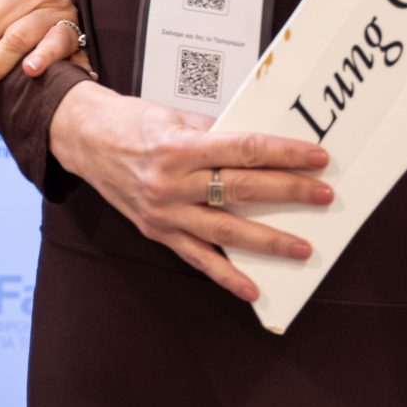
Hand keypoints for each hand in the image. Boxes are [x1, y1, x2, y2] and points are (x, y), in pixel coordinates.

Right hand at [49, 84, 331, 301]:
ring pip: (226, 231)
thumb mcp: (174, 118)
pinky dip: (225, 276)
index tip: (316, 157)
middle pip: (241, 190)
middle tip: (323, 195)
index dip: (284, 154)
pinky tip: (252, 288)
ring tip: (303, 248)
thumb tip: (259, 149)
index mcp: (178, 146)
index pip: (244, 150)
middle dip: (288, 193)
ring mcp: (164, 213)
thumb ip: (215, 135)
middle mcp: (171, 182)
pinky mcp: (157, 232)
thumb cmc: (130, 123)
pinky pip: (197, 258)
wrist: (83, 140)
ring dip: (268, 242)